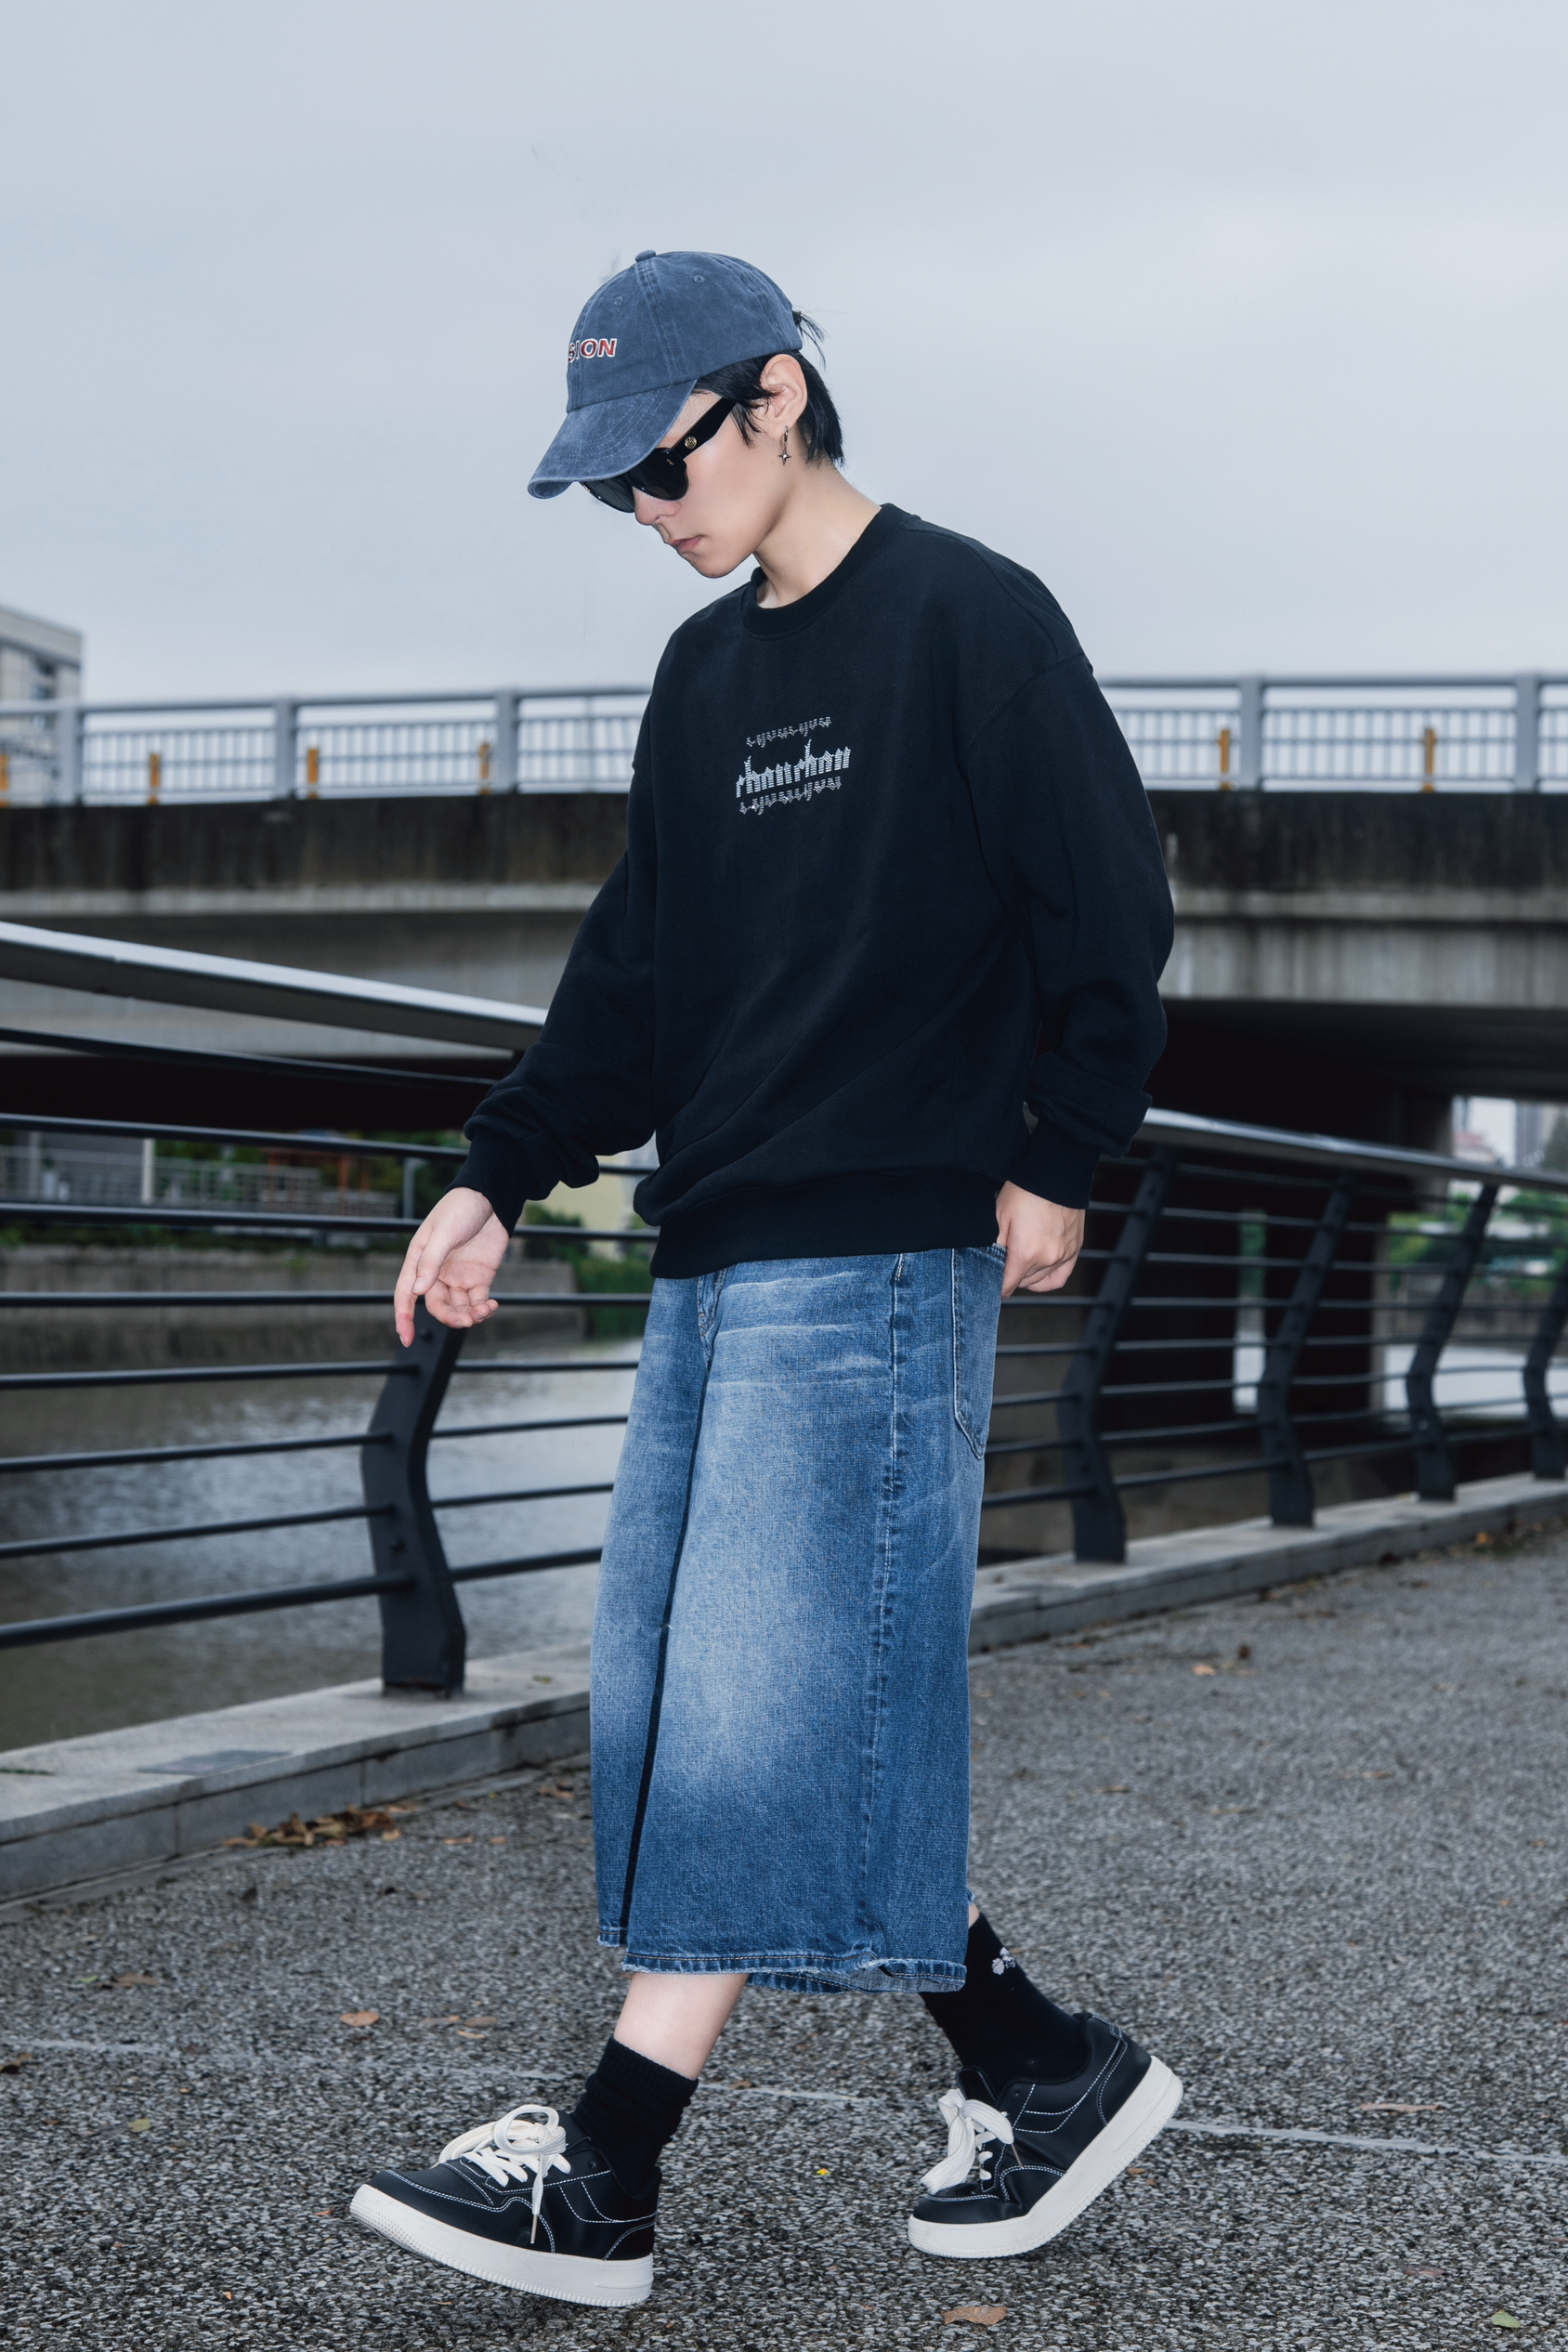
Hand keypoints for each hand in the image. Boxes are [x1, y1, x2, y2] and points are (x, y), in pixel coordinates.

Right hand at [394, 1186, 510, 1344]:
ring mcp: (459, 1276)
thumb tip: (417, 1291)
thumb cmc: (460, 1208)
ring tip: (484, 1311)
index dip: (404, 1317)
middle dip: (450, 1317)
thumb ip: (431, 1262)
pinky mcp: (479, 1277)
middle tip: (467, 1320)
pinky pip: (477, 1301)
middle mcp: (437, 1273)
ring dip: (469, 1315)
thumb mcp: (443, 1233)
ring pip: (458, 1307)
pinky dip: (484, 1308)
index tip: (406, 1339)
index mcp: (419, 1261)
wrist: (491, 1197)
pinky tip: (491, 1306)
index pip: (406, 1294)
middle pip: (437, 1306)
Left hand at [995, 1180, 1084, 1298]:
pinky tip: (1038, 1271)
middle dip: (1011, 1276)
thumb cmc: (1024, 1192)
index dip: (996, 1288)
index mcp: (1026, 1253)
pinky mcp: (1074, 1249)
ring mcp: (1064, 1255)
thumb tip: (989, 1266)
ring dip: (1027, 1276)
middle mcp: (1047, 1259)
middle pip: (1023, 1283)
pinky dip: (1047, 1279)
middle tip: (1002, 1262)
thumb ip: (994, 1247)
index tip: (990, 1285)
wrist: (1055, 1174)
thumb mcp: (999, 1217)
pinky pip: (1060, 1277)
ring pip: (1040, 1281)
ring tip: (1019, 1261)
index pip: (1007, 1286)